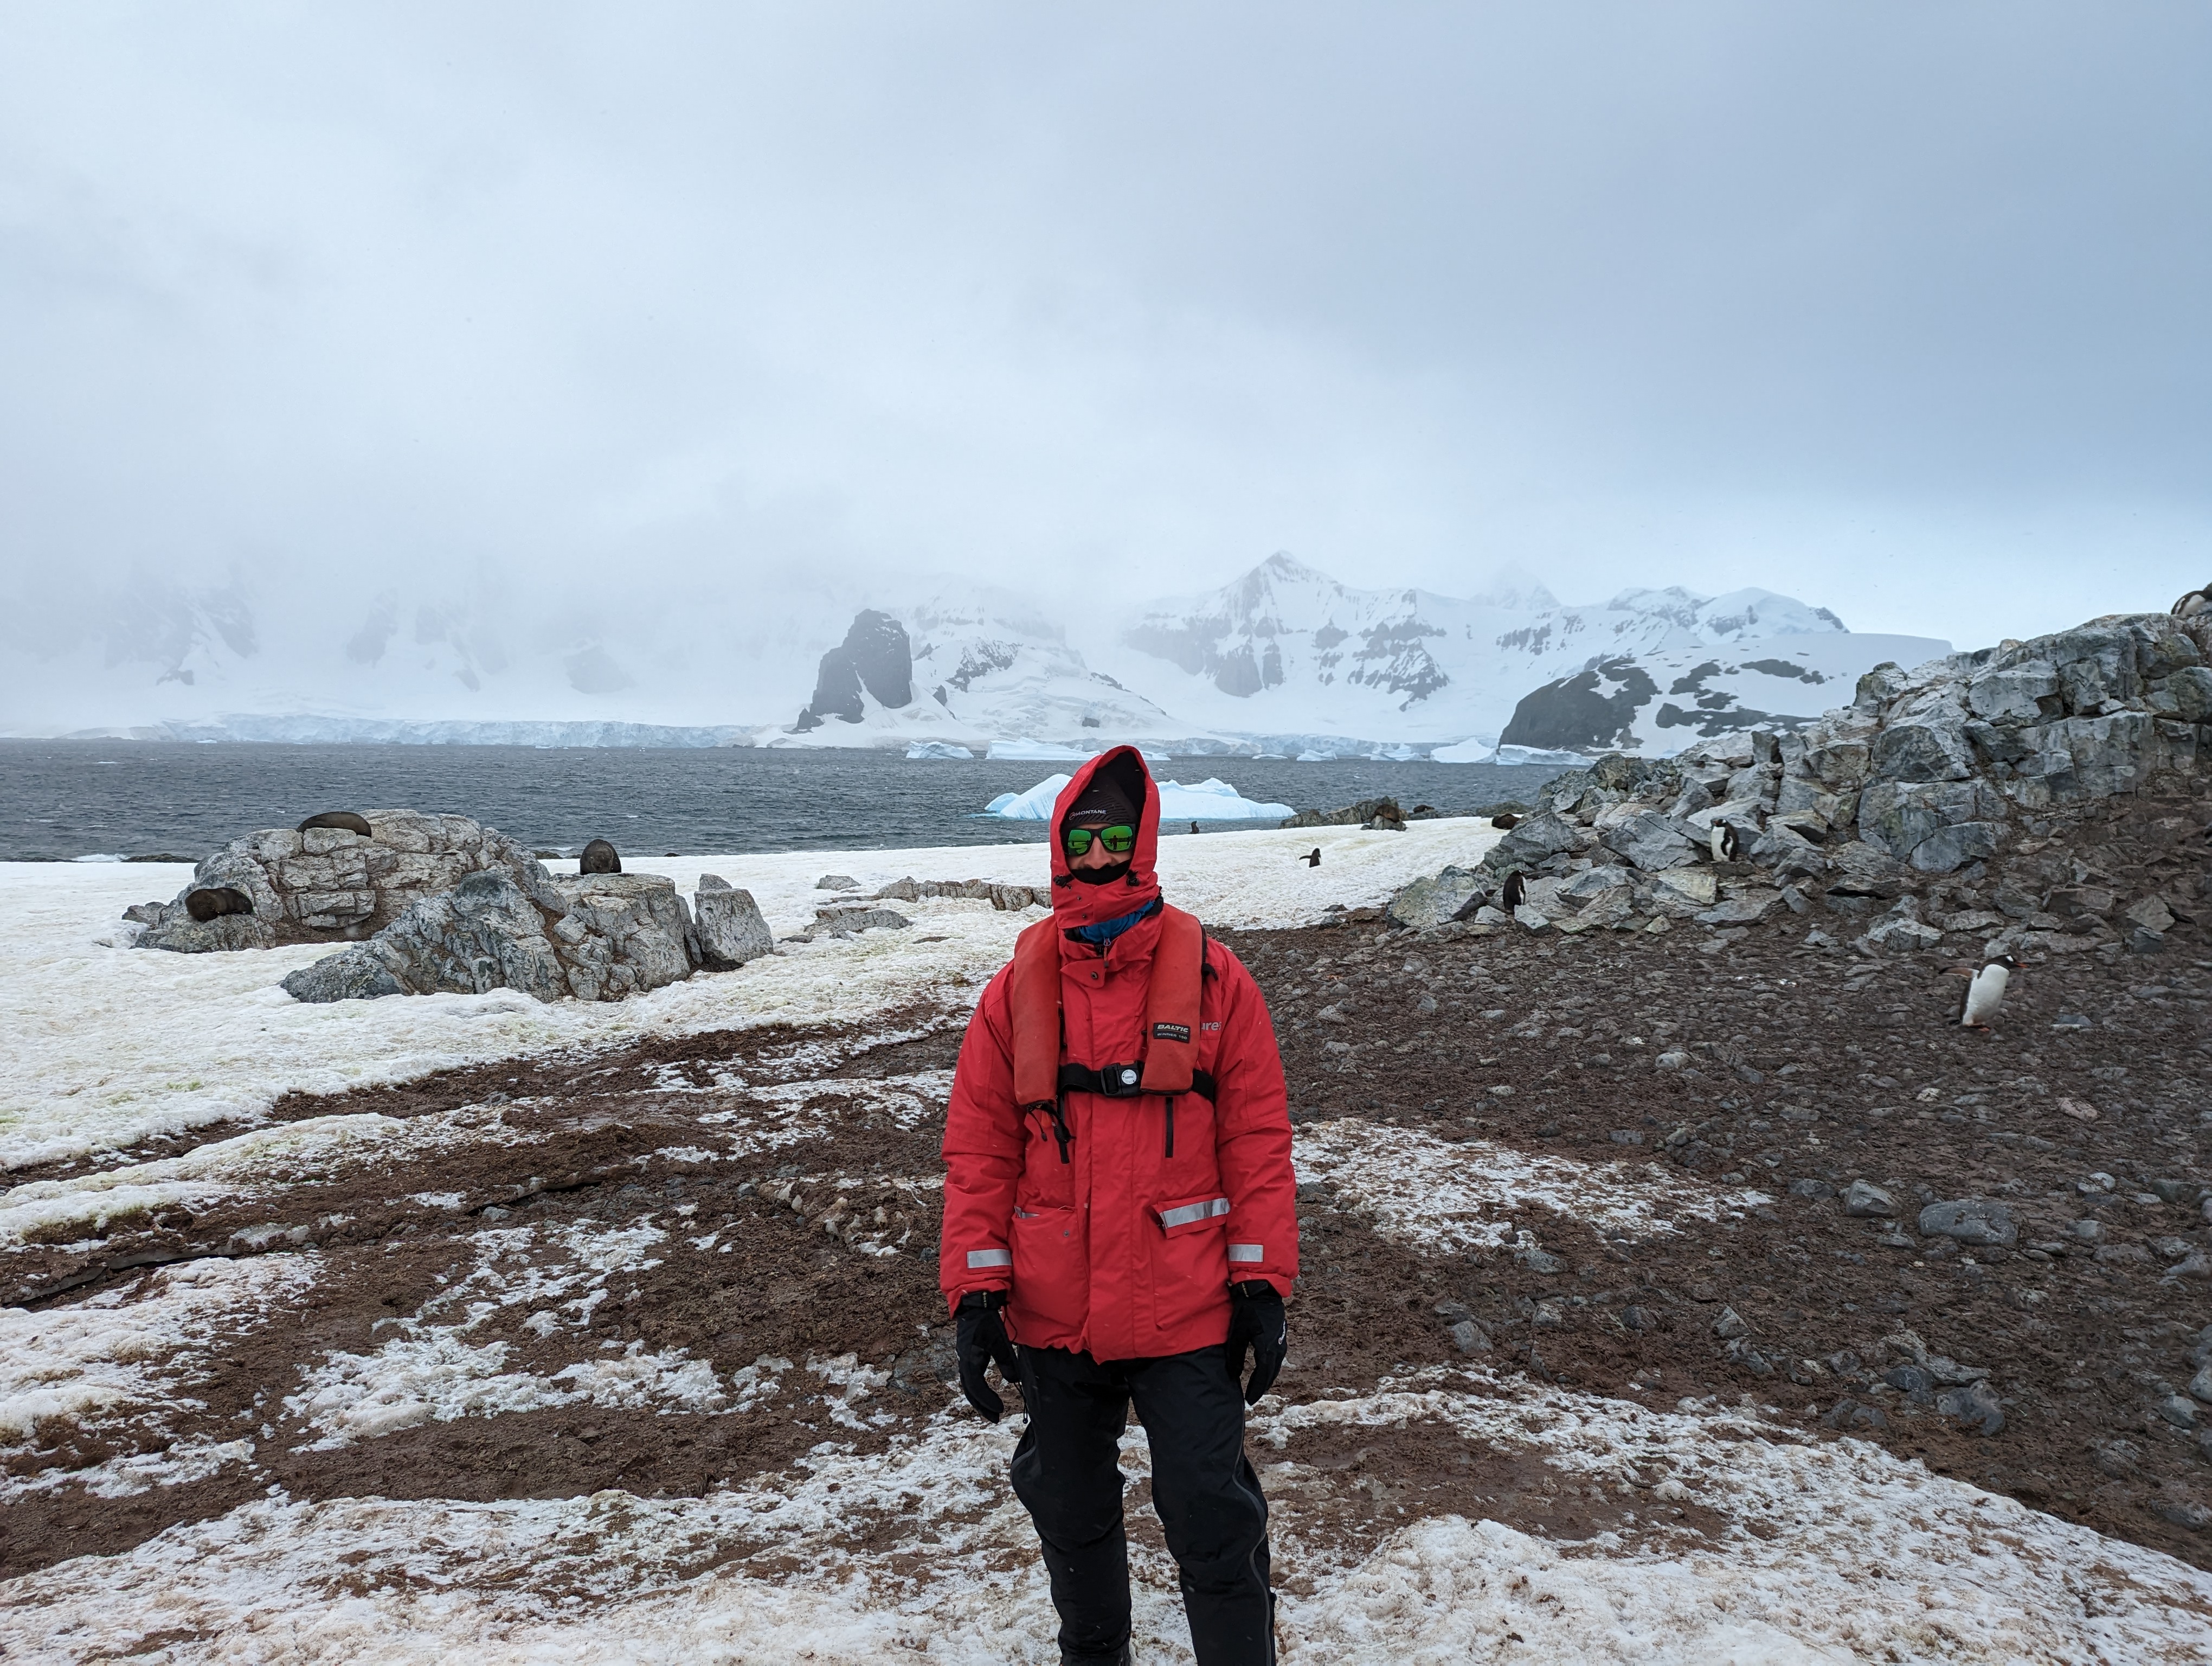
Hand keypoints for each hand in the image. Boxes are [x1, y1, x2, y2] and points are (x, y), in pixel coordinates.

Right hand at [955, 1290, 1018, 1420]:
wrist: (975, 1305)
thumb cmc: (987, 1321)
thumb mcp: (1000, 1340)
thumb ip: (1006, 1361)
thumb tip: (1014, 1381)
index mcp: (969, 1359)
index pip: (976, 1387)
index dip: (987, 1400)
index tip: (1000, 1409)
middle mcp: (964, 1362)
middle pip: (970, 1391)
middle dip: (982, 1406)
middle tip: (996, 1418)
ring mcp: (964, 1359)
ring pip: (969, 1386)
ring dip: (980, 1399)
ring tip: (992, 1410)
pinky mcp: (968, 1356)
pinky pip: (971, 1378)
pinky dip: (978, 1389)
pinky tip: (987, 1393)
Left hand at [1226, 1280, 1286, 1404]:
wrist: (1262, 1289)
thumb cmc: (1247, 1309)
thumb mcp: (1237, 1331)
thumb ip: (1235, 1353)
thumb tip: (1233, 1373)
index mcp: (1267, 1347)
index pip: (1262, 1374)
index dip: (1256, 1388)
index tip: (1249, 1400)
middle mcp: (1277, 1346)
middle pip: (1271, 1372)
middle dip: (1262, 1385)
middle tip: (1253, 1397)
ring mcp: (1281, 1339)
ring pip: (1275, 1364)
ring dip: (1268, 1376)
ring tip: (1259, 1385)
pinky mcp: (1280, 1334)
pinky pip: (1277, 1356)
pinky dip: (1271, 1366)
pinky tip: (1266, 1367)